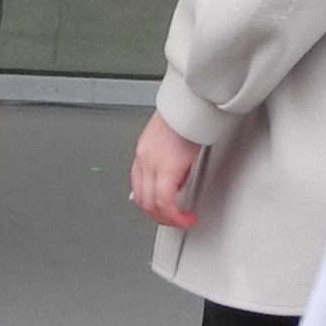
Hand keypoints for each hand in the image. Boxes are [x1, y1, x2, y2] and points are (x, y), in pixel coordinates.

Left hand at [129, 113, 207, 227]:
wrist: (188, 105)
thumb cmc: (185, 117)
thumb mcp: (171, 140)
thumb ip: (168, 159)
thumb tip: (178, 177)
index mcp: (143, 152)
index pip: (138, 186)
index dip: (148, 203)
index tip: (161, 209)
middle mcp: (143, 160)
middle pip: (141, 200)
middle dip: (157, 216)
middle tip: (172, 220)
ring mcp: (152, 165)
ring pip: (150, 204)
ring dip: (166, 218)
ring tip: (180, 220)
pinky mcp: (167, 169)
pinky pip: (165, 202)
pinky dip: (174, 215)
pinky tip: (185, 217)